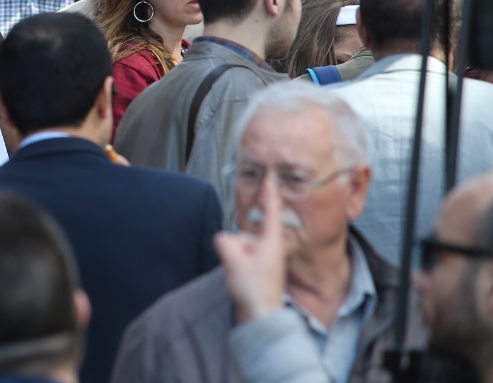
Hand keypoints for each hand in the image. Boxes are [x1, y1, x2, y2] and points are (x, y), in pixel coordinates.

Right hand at [215, 171, 287, 323]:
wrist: (261, 316)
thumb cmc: (254, 291)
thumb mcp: (234, 261)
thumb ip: (225, 242)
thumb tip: (223, 237)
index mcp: (271, 241)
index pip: (271, 210)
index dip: (269, 191)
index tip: (270, 176)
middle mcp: (270, 247)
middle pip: (248, 230)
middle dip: (239, 240)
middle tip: (236, 257)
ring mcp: (265, 258)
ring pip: (241, 242)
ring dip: (235, 252)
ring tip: (238, 273)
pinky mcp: (258, 267)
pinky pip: (242, 253)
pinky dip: (236, 259)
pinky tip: (237, 275)